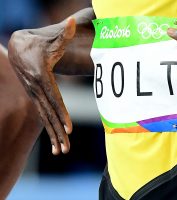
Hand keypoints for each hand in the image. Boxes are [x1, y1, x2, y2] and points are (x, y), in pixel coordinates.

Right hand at [8, 18, 75, 154]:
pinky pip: (44, 115)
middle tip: (66, 149)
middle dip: (58, 132)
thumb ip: (65, 33)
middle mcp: (37, 89)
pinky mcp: (36, 98)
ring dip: (53, 135)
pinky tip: (55, 141)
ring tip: (61, 151)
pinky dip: (50, 129)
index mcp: (42, 77)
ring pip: (45, 118)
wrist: (19, 47)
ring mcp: (35, 95)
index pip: (55, 98)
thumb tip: (73, 20)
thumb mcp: (52, 39)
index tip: (69, 128)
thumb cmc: (41, 43)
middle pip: (50, 113)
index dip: (62, 113)